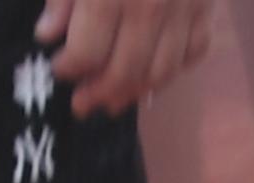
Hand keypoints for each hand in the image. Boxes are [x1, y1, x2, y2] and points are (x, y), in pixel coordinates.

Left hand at [37, 0, 215, 116]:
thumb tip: (46, 35)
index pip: (88, 52)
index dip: (69, 68)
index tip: (59, 68)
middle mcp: (150, 7)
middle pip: (125, 72)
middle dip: (100, 93)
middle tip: (83, 102)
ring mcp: (183, 10)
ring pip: (161, 72)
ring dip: (135, 92)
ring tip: (113, 100)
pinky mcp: (206, 8)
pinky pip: (193, 54)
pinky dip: (172, 70)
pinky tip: (150, 75)